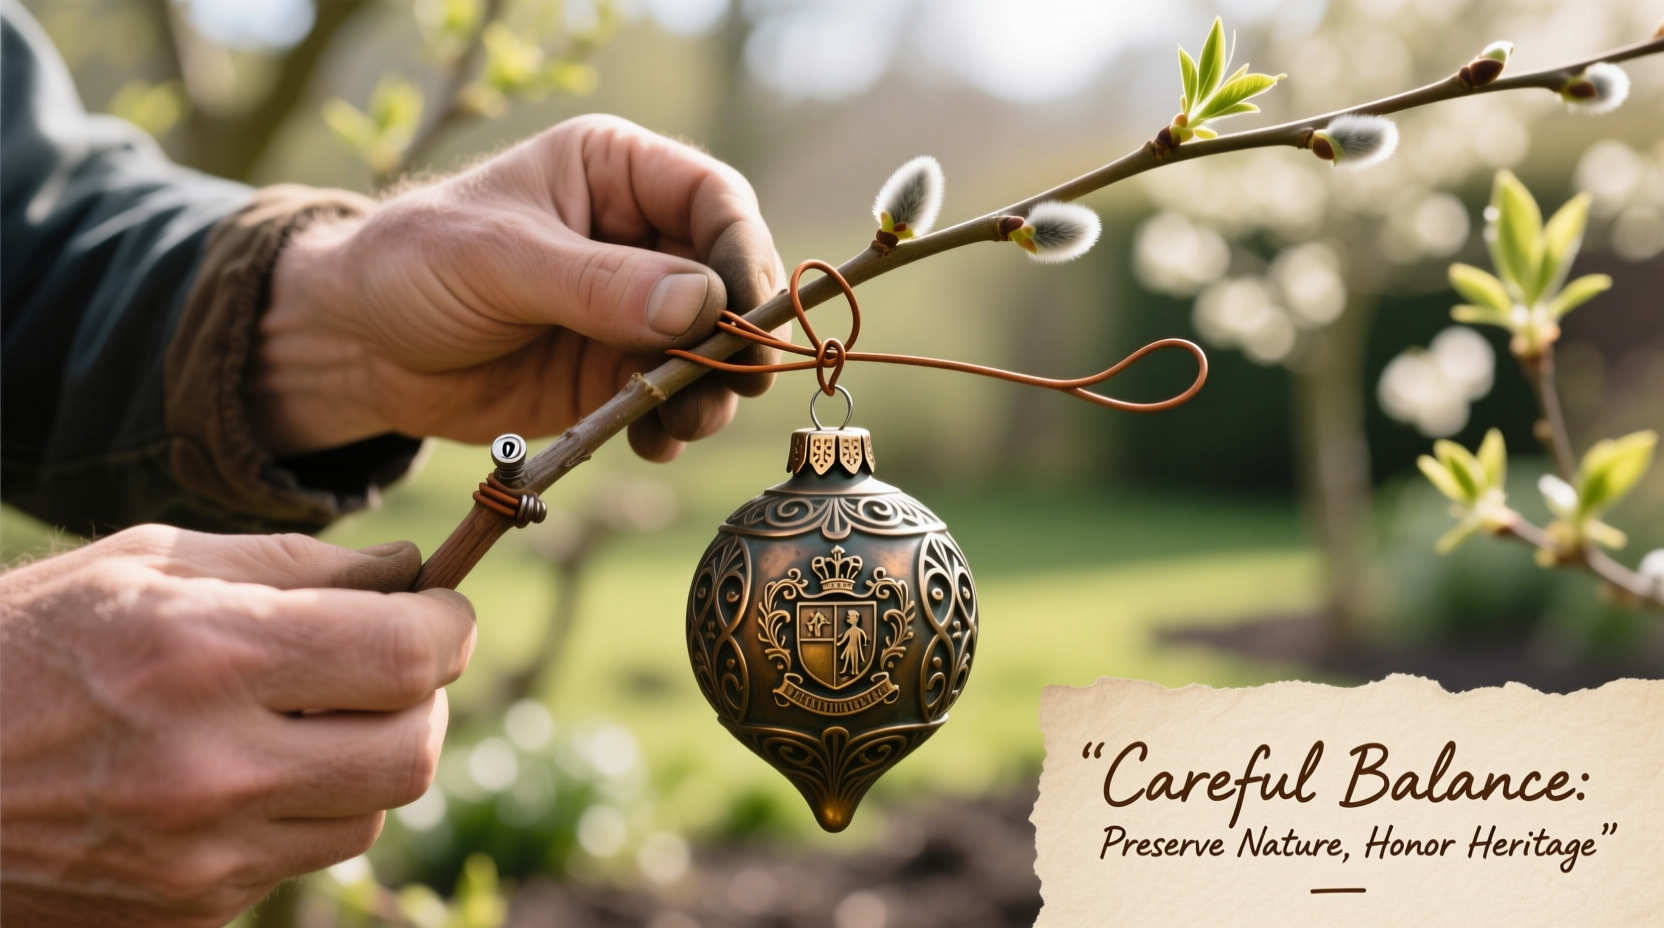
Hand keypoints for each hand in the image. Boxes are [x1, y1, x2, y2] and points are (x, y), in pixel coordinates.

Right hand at [0, 526, 475, 926]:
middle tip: (387, 663)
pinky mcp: (185, 914)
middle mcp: (212, 770)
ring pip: (369, 814)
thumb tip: (408, 575)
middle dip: (421, 698)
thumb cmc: (21, 643)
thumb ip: (296, 565)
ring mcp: (200, 858)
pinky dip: (296, 811)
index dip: (447, 627)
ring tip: (299, 715)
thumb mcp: (146, 564)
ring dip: (363, 758)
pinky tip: (234, 771)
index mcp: (207, 657)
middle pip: (413, 751)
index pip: (408, 656)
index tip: (436, 611)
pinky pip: (297, 861)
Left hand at [254, 114, 785, 461]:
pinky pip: (672, 400)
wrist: (357, 348)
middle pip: (729, 280)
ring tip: (682, 424)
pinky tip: (652, 442)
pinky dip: (674, 425)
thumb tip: (701, 304)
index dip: (743, 252)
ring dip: (711, 391)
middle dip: (736, 337)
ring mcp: (633, 311)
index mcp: (617, 173)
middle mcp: (639, 237)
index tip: (742, 315)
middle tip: (736, 383)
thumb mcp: (497, 261)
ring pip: (710, 349)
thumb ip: (597, 283)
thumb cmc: (411, 266)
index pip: (715, 198)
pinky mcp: (617, 374)